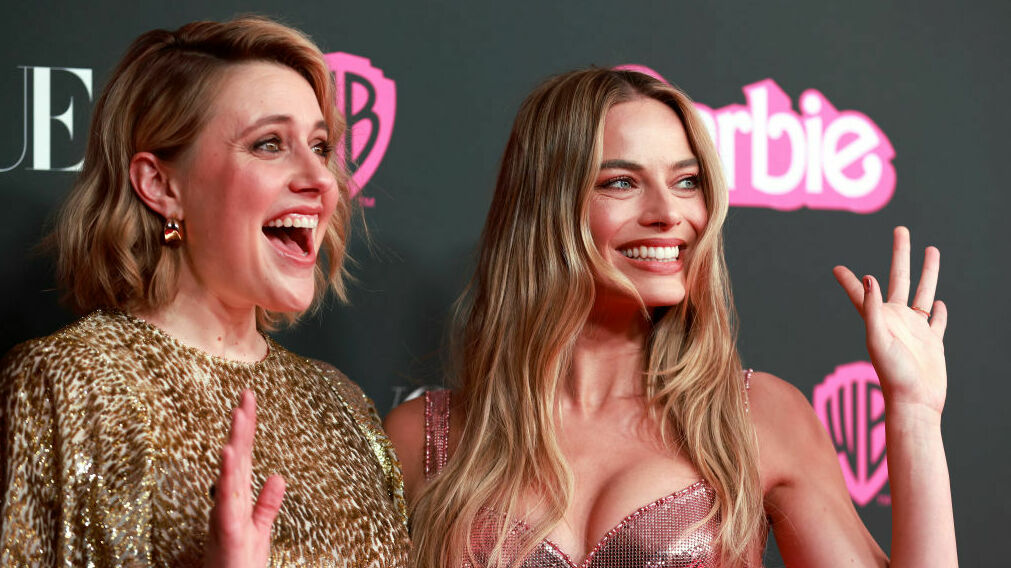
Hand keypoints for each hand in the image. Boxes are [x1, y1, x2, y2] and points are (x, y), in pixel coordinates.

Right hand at [204, 390, 285, 567]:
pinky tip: (229, 453)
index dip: (247, 429)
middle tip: (246, 394)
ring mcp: (226, 514)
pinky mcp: (226, 530)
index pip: (244, 458)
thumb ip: (267, 504)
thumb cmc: (238, 565)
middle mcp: (229, 502)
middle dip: (241, 425)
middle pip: (237, 457)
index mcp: (238, 500)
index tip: (249, 401)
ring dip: (235, 441)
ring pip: (231, 472)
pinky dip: (227, 475)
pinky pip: (226, 499)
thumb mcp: (259, 530)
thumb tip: (278, 475)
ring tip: (239, 414)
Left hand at [833, 227, 947, 416]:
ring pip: (923, 292)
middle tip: (901, 229)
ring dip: (927, 272)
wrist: (915, 403)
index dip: (848, 279)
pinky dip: (940, 311)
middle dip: (900, 254)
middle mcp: (895, 320)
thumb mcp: (878, 339)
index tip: (835, 267)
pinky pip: (937, 321)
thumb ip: (872, 309)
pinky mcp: (933, 341)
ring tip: (931, 249)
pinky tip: (941, 302)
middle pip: (898, 278)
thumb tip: (870, 278)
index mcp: (878, 318)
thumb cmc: (893, 375)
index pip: (860, 292)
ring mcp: (915, 330)